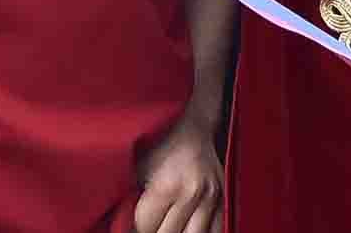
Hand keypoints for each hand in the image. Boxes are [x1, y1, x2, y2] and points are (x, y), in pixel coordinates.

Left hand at [130, 111, 223, 232]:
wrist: (194, 129)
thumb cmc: (162, 146)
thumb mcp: (139, 169)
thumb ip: (134, 200)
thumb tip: (126, 226)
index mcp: (167, 185)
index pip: (146, 227)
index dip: (137, 228)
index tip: (134, 224)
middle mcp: (193, 193)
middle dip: (156, 231)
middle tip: (150, 224)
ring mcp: (212, 198)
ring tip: (168, 225)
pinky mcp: (224, 200)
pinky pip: (215, 230)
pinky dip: (200, 232)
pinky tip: (187, 226)